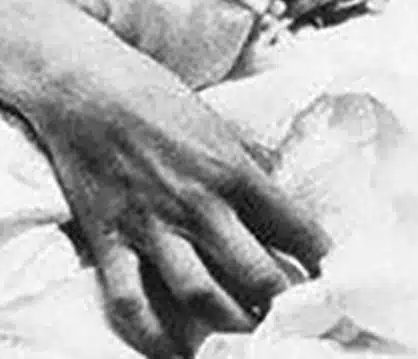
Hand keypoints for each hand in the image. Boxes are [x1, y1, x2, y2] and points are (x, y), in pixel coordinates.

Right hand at [0, 0, 327, 357]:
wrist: (88, 85)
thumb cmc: (156, 94)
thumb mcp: (215, 121)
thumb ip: (244, 161)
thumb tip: (275, 189)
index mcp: (233, 168)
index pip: (290, 223)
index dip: (317, 255)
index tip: (330, 272)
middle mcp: (199, 204)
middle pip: (254, 272)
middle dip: (281, 302)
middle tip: (295, 318)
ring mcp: (154, 227)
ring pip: (201, 296)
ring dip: (229, 325)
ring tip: (247, 336)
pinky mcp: (111, 241)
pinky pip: (132, 302)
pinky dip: (153, 336)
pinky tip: (175, 350)